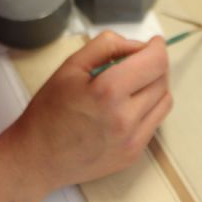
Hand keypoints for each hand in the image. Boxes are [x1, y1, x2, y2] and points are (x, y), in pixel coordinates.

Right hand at [7, 32, 171, 197]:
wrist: (38, 158)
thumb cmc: (49, 111)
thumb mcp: (70, 66)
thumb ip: (106, 45)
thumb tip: (137, 45)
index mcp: (108, 92)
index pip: (155, 62)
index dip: (157, 47)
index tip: (152, 42)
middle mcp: (125, 118)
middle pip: (162, 79)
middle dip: (155, 64)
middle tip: (137, 61)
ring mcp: (132, 140)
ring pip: (164, 101)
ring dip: (155, 85)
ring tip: (133, 83)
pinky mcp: (133, 154)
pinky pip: (155, 122)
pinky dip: (149, 107)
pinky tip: (129, 104)